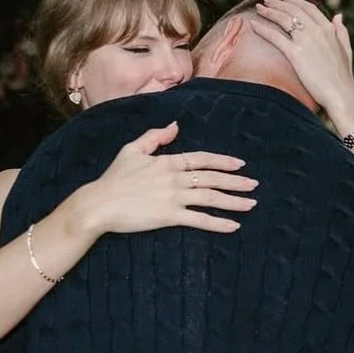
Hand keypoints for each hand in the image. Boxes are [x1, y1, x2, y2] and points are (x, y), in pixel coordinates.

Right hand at [82, 121, 257, 235]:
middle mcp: (174, 178)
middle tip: (254, 185)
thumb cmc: (112, 178)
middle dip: (236, 181)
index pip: (201, 159)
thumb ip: (154, 137)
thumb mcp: (131, 150)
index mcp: (167, 162)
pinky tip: (233, 226)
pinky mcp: (169, 216)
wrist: (98, 203)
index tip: (240, 164)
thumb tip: (175, 126)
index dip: (223, 161)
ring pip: (210, 198)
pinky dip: (218, 223)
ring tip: (251, 204)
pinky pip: (199, 220)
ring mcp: (173, 197)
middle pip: (212, 178)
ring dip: (233, 201)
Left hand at [250, 0, 353, 117]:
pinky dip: (263, 29)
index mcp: (329, 29)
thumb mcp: (346, 49)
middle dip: (278, 3)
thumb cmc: (343, 76)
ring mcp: (306, 41)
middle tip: (266, 0)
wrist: (340, 93)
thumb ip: (341, 31)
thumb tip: (338, 15)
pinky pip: (275, 37)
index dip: (295, 1)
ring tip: (258, 8)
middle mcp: (317, 31)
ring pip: (284, 19)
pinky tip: (253, 25)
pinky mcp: (296, 54)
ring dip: (269, 11)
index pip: (308, 8)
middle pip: (294, 10)